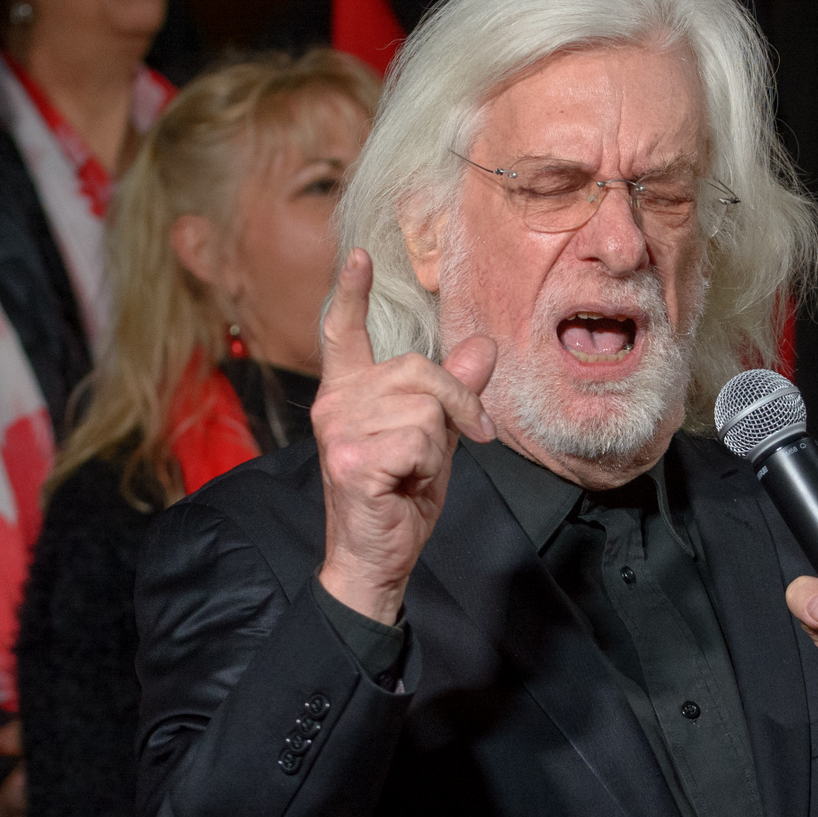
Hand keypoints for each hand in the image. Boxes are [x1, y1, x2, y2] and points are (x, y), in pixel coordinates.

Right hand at [313, 249, 496, 623]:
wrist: (375, 558)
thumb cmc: (399, 497)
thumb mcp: (435, 437)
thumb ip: (453, 392)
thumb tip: (482, 346)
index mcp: (348, 391)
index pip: (344, 332)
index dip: (351, 293)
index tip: (359, 258)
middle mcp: (334, 403)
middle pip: (417, 369)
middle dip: (456, 404)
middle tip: (464, 440)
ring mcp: (337, 429)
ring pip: (424, 407)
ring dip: (438, 445)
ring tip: (415, 471)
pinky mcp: (349, 458)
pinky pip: (418, 440)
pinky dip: (428, 467)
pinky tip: (404, 485)